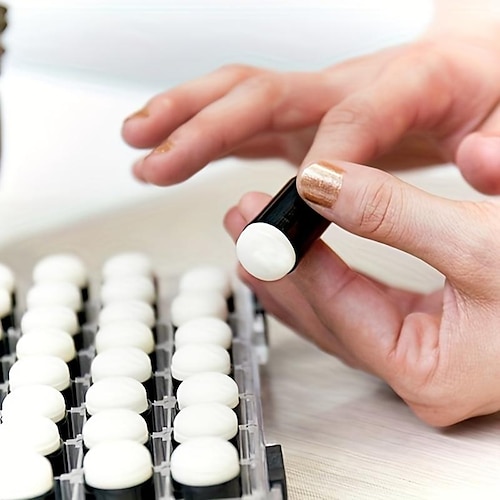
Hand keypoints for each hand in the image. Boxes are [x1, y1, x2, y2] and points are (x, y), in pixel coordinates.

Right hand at [122, 17, 499, 193]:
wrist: (475, 72)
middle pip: (265, 92)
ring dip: (184, 121)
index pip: (353, 117)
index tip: (300, 198)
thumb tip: (478, 161)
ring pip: (240, 99)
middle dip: (206, 127)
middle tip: (158, 158)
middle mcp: (348, 84)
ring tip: (139, 144)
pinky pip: (246, 125)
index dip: (325, 157)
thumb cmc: (487, 95)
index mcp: (406, 82)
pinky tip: (170, 153)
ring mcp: (319, 102)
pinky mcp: (305, 122)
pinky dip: (203, 138)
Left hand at [224, 161, 499, 426]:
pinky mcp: (428, 333)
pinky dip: (327, 280)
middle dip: (282, 267)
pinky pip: (359, 309)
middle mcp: (420, 372)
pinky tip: (303, 258)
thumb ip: (393, 213)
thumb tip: (321, 184)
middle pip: (326, 319)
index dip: (293, 260)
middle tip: (244, 226)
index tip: (260, 221)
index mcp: (432, 372)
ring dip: (297, 273)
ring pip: (337, 316)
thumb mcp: (482, 239)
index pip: (338, 310)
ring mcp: (422, 355)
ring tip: (258, 239)